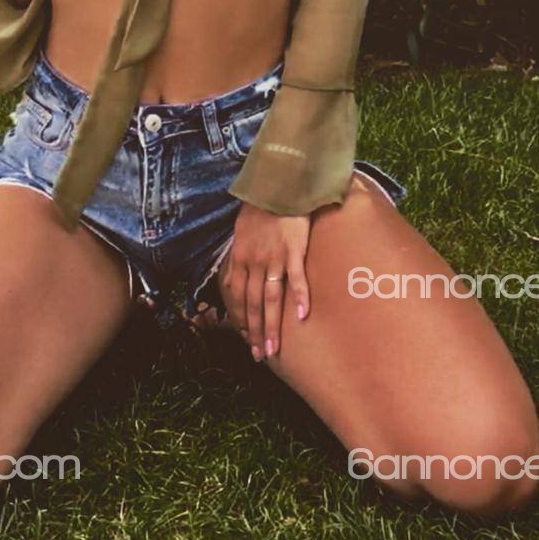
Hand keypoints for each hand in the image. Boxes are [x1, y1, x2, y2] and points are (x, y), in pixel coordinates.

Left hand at [222, 204, 310, 361]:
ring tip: (274, 348)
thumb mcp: (241, 232)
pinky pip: (297, 278)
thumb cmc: (260, 207)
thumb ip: (240, 256)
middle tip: (260, 355)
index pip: (239, 297)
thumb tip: (235, 278)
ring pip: (271, 298)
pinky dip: (300, 298)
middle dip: (255, 331)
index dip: (242, 320)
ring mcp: (274, 257)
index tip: (245, 338)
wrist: (277, 184)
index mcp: (241, 257)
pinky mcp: (294, 250)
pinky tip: (303, 317)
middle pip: (254, 303)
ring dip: (272, 325)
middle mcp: (254, 261)